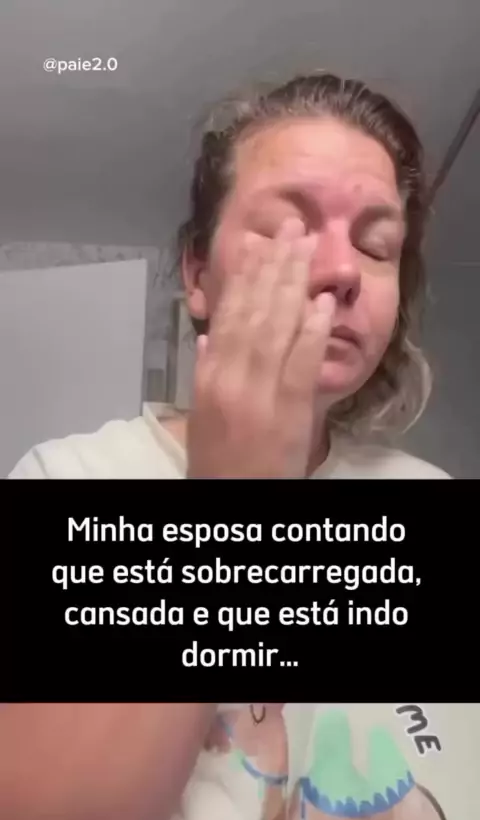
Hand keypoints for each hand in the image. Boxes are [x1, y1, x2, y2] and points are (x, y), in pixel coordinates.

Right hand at [187, 219, 334, 477]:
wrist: (235, 499)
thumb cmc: (217, 461)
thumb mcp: (201, 415)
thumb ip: (205, 373)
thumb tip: (210, 337)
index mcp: (208, 378)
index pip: (228, 316)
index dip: (243, 276)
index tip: (255, 243)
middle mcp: (232, 378)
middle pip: (255, 311)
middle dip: (274, 266)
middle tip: (290, 228)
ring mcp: (263, 393)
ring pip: (278, 327)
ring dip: (294, 283)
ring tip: (307, 248)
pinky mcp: (292, 410)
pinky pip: (303, 362)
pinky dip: (312, 329)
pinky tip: (322, 301)